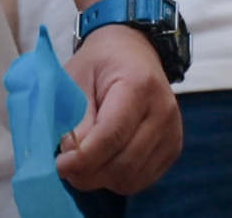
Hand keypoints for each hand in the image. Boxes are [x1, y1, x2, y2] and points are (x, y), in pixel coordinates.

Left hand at [57, 23, 182, 194]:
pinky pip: (143, 179)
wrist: (132, 52)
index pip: (112, 134)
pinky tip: (102, 163)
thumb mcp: (77, 78)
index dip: (84, 157)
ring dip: (102, 178)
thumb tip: (71, 155)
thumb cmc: (99, 63)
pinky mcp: (172, 148)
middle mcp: (163, 112)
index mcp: (138, 85)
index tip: (59, 165)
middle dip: (89, 172)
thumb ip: (75, 116)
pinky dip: (117, 179)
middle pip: (124, 162)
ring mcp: (172, 133)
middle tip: (64, 167)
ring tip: (82, 163)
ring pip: (133, 177)